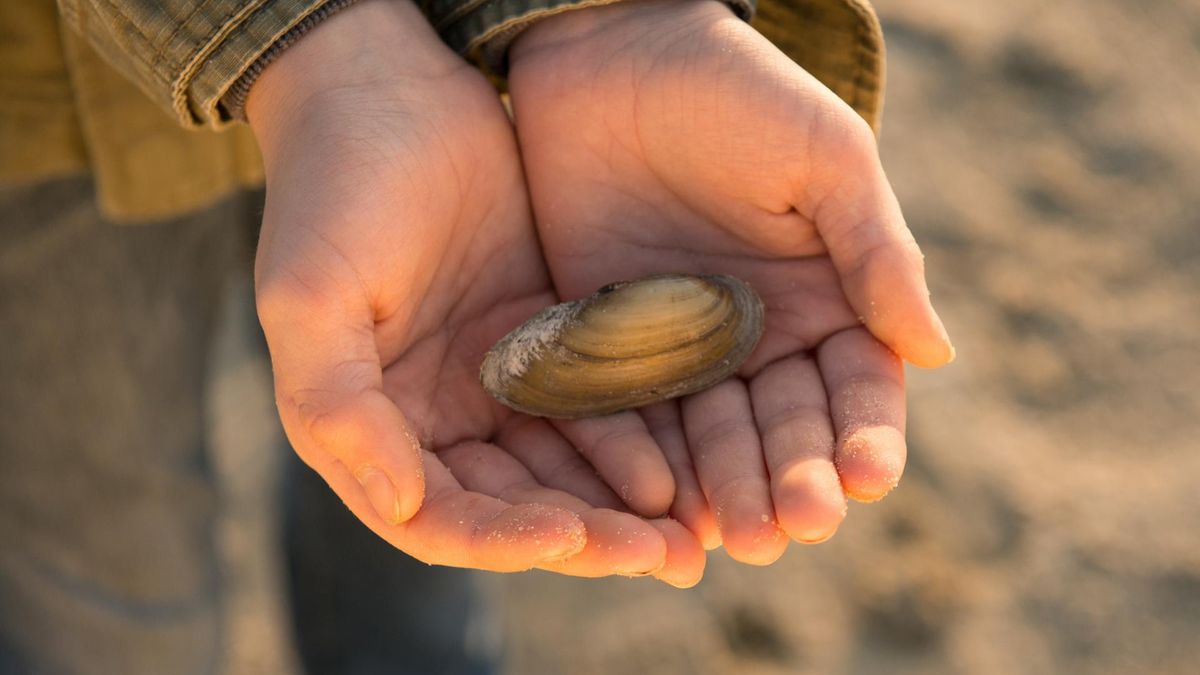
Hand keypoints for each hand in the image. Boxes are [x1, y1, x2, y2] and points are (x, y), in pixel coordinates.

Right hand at [246, 0, 702, 585]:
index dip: (501, 539)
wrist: (389, 86)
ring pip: (563, 465)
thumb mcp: (311, 295)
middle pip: (514, 505)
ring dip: (621, 503)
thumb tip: (398, 506)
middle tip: (664, 557)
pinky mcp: (543, 339)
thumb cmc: (335, 185)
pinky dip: (633, 433)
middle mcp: (432, 417)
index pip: (436, 516)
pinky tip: (684, 455)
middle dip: (585, 536)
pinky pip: (594, 400)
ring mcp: (491, 380)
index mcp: (367, 425)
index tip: (569, 535)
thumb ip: (336, 404)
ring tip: (689, 535)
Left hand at [508, 0, 954, 562]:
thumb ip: (875, 253)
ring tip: (733, 538)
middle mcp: (760, 339)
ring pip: (710, 437)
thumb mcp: (823, 160)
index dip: (864, 434)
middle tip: (793, 527)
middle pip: (783, 427)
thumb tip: (938, 352)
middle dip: (791, 479)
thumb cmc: (739, 93)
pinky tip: (656, 503)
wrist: (616, 53)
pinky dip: (645, 460)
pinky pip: (629, 413)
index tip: (867, 477)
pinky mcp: (608, 345)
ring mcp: (683, 348)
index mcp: (827, 301)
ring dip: (724, 489)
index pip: (856, 386)